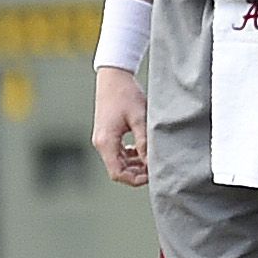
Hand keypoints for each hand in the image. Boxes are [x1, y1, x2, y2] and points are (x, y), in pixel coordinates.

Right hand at [91, 66, 149, 185]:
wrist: (114, 77)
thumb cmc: (126, 95)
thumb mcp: (140, 119)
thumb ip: (145, 142)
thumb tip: (152, 162)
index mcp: (106, 142)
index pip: (117, 173)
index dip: (135, 179)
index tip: (153, 174)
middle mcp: (101, 143)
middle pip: (117, 170)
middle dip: (137, 172)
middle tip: (156, 167)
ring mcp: (103, 139)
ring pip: (118, 162)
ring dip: (135, 164)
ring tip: (152, 158)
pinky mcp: (107, 134)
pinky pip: (118, 152)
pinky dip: (131, 155)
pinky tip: (143, 149)